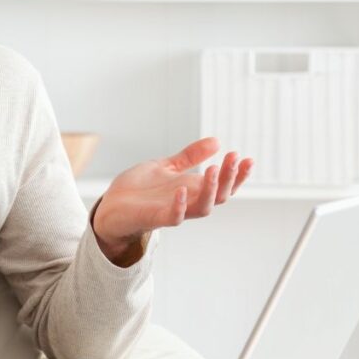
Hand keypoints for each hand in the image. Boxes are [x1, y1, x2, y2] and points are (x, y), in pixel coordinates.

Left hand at [92, 137, 253, 262]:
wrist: (111, 206)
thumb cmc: (139, 189)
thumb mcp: (167, 166)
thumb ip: (189, 157)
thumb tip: (217, 141)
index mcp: (192, 189)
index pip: (223, 185)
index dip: (237, 174)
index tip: (247, 158)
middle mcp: (187, 202)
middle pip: (220, 195)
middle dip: (230, 178)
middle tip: (235, 158)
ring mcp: (173, 211)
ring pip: (203, 208)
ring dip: (211, 190)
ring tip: (214, 169)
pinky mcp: (155, 218)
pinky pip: (173, 217)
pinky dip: (180, 206)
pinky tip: (182, 190)